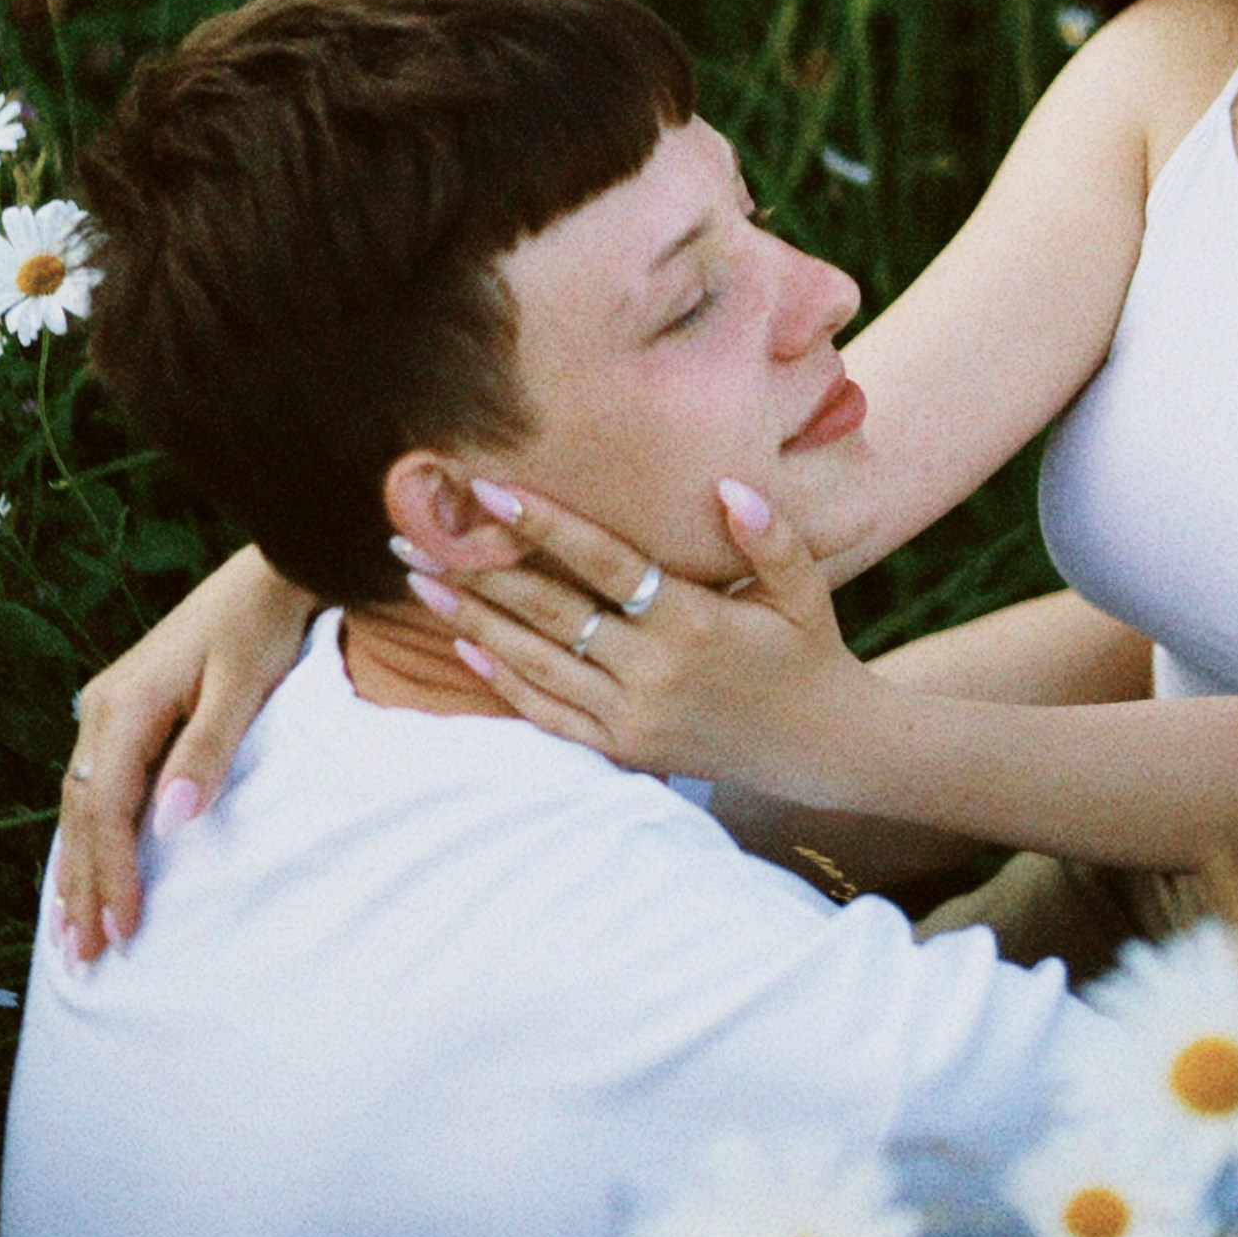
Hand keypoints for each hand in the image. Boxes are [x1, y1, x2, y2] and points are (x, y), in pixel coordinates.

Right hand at [56, 546, 316, 964]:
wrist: (269, 571)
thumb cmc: (261, 625)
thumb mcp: (243, 685)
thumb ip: (207, 752)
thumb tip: (170, 822)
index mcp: (126, 706)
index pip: (111, 809)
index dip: (114, 873)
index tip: (122, 929)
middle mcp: (102, 708)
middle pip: (84, 814)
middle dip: (83, 887)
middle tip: (85, 957)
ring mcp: (107, 709)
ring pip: (81, 804)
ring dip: (77, 868)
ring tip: (71, 933)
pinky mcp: (122, 711)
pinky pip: (93, 786)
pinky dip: (88, 835)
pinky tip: (84, 869)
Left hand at [404, 479, 878, 798]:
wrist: (821, 748)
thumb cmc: (810, 652)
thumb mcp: (805, 589)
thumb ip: (770, 538)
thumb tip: (729, 487)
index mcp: (695, 622)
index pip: (605, 563)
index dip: (546, 526)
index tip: (491, 491)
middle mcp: (655, 671)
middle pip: (551, 612)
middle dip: (480, 570)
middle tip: (416, 534)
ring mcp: (634, 716)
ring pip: (538, 663)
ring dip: (474, 621)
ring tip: (421, 581)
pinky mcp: (624, 749)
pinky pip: (550, 714)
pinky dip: (503, 683)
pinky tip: (464, 648)